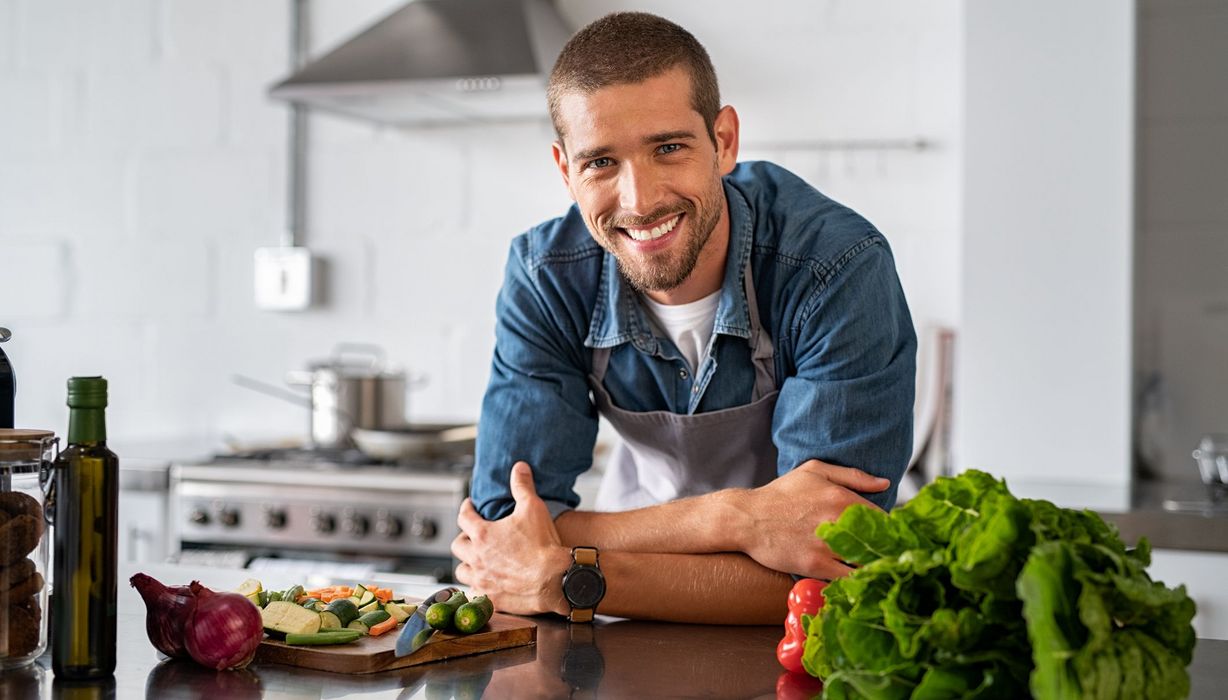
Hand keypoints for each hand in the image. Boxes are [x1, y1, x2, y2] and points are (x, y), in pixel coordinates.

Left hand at [452, 461, 571, 615]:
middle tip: (474, 536)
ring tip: (476, 561)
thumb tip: (519, 468)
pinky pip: (475, 592)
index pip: (464, 517)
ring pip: (462, 571)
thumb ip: (522, 486)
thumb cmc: (543, 545)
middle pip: (458, 545)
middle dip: (464, 538)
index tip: (470, 506)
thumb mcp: (533, 508)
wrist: (555, 579)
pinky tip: (487, 583)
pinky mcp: (490, 598)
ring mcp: (482, 580)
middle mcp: (477, 558)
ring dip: (467, 564)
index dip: (466, 508)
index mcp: (483, 534)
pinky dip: (478, 586)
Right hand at [735, 460, 888, 578]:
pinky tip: (857, 579)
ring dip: (873, 566)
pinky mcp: (814, 565)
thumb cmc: (780, 494)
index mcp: (840, 497)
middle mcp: (836, 520)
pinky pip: (847, 577)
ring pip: (865, 561)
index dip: (889, 529)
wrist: (747, 517)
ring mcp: (825, 545)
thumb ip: (852, 476)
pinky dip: (856, 579)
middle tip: (886, 555)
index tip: (889, 536)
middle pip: (878, 541)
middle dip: (885, 549)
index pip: (883, 517)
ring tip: (874, 568)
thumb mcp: (814, 471)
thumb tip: (885, 483)